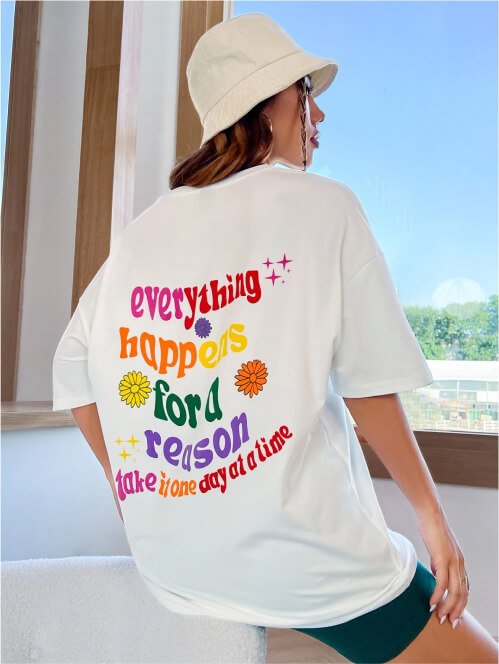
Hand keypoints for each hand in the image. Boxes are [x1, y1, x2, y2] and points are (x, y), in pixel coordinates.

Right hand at [417, 507, 468, 628]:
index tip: (453, 615)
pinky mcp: (442, 559)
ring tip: (439, 617)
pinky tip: (432, 603)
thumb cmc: (432, 530)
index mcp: (460, 563)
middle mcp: (459, 564)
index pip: (464, 589)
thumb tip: (436, 576)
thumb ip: (439, 564)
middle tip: (448, 623)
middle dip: (456, 611)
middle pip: (462, 594)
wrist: (431, 515)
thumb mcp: (438, 551)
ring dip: (447, 607)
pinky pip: (441, 583)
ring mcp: (452, 562)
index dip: (460, 604)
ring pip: (454, 592)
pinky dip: (437, 595)